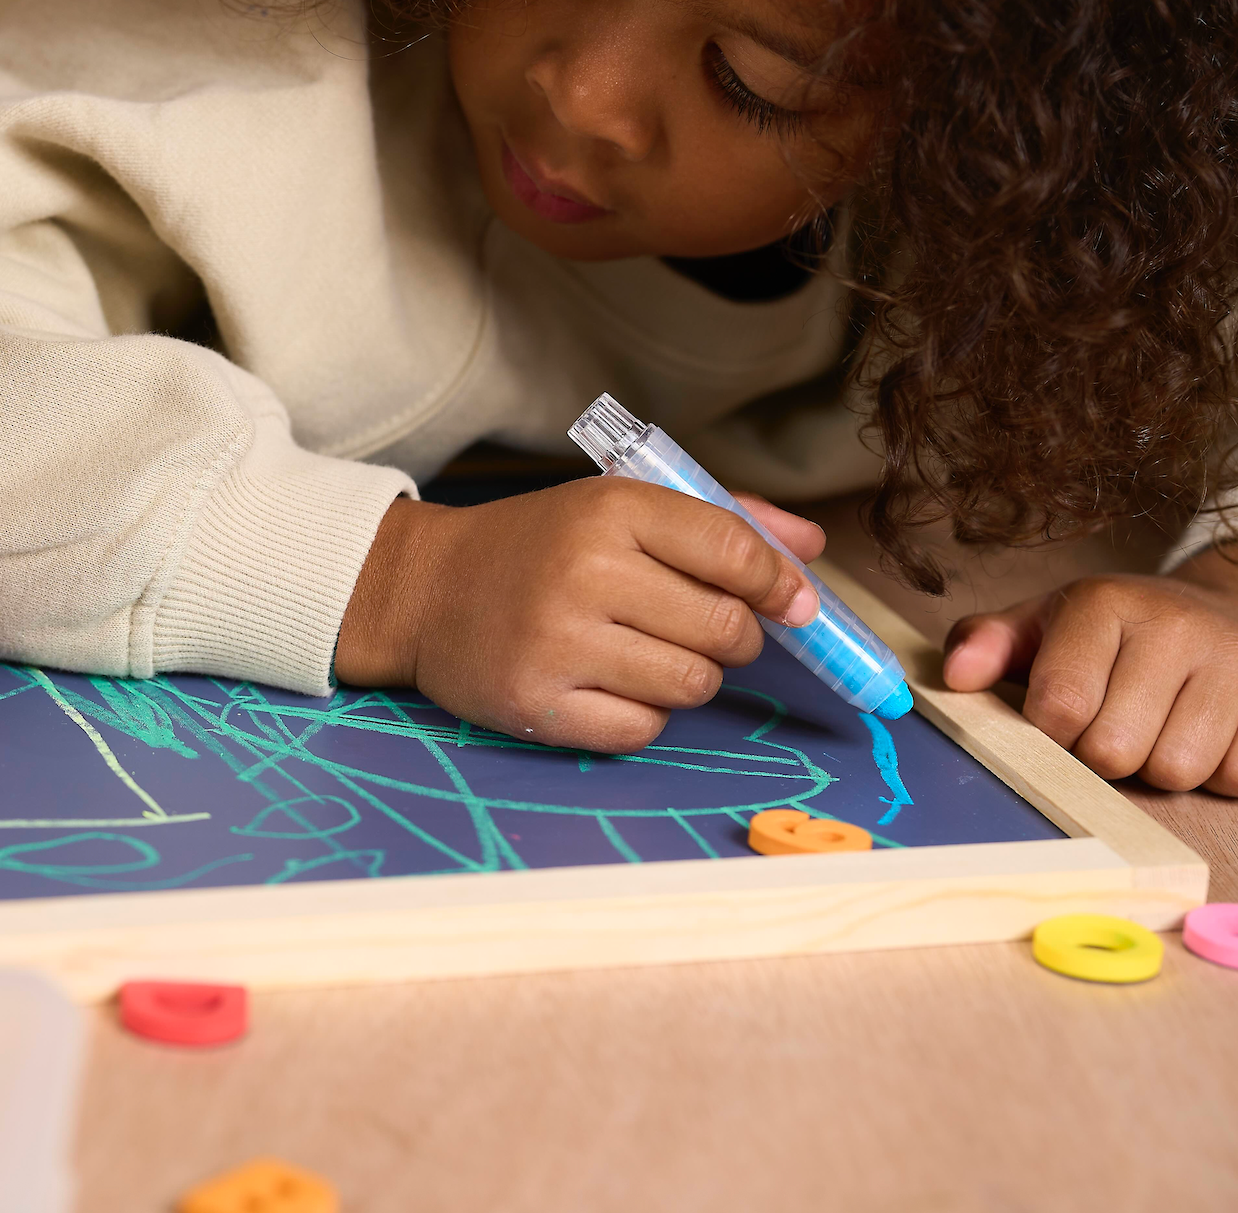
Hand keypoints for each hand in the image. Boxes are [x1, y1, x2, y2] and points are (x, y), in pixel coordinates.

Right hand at [338, 480, 821, 752]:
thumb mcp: (615, 507)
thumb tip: (812, 553)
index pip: (738, 553)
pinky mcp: (538, 702)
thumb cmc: (536, 547)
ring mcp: (559, 641)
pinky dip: (642, 715)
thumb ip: (719, 522)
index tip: (789, 602)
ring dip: (688, 677)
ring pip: (694, 685)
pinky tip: (608, 685)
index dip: (781, 585)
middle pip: (727, 628)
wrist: (425, 589)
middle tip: (697, 627)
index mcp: (611, 508)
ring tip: (646, 654)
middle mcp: (585, 571)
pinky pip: (643, 729)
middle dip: (733, 636)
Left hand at [943, 547, 1237, 794]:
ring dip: (1157, 768)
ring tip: (1155, 729)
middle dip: (1100, 756)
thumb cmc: (1114, 630)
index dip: (1049, 734)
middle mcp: (1176, 627)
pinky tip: (1204, 735)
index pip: (1061, 705)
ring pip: (1177, 769)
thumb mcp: (1043, 622)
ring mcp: (1236, 662)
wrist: (1218, 608)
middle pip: (1115, 750)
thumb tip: (955, 676)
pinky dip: (1216, 773)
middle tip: (1108, 726)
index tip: (1056, 721)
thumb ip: (987, 643)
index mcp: (1106, 604)